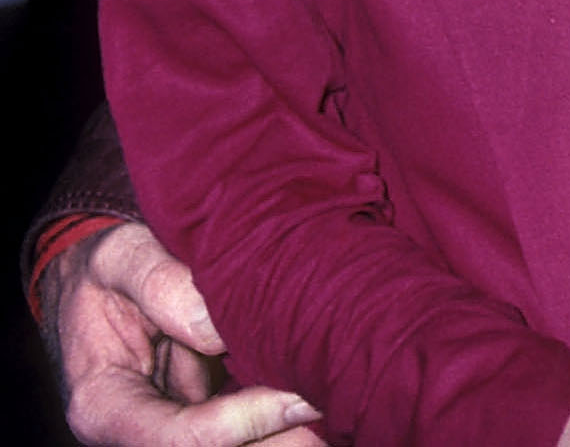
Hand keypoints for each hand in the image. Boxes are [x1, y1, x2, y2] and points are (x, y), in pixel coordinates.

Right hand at [40, 222, 324, 446]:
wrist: (105, 282)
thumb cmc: (109, 269)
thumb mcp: (117, 258)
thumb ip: (157, 283)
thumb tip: (215, 327)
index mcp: (103, 404)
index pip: (173, 437)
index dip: (238, 426)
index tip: (298, 399)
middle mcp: (138, 428)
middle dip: (278, 440)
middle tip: (342, 416)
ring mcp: (174, 424)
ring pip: (238, 444)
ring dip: (290, 434)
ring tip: (349, 410)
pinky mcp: (206, 410)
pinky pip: (249, 423)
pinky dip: (287, 415)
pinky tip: (333, 394)